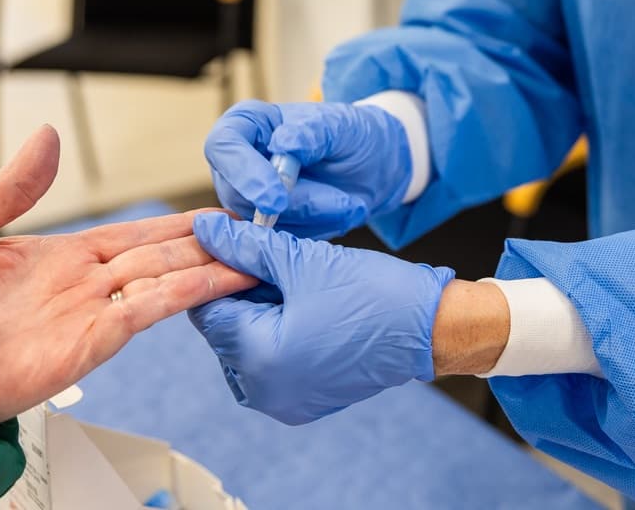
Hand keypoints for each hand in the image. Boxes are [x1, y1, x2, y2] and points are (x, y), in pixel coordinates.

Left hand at [0, 125, 257, 421]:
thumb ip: (17, 184)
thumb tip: (49, 137)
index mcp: (58, 258)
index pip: (134, 235)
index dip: (174, 225)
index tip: (213, 214)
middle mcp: (81, 287)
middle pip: (161, 258)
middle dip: (206, 246)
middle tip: (252, 232)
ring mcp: (88, 316)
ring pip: (164, 283)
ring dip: (209, 270)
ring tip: (253, 256)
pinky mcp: (88, 344)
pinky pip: (146, 313)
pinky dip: (184, 296)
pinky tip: (216, 279)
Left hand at [190, 214, 454, 424]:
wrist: (428, 329)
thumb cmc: (373, 294)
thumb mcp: (302, 261)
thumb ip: (247, 246)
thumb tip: (205, 230)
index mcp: (260, 359)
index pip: (208, 311)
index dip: (219, 272)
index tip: (240, 248)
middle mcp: (265, 391)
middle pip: (225, 332)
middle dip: (239, 294)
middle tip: (268, 262)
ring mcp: (285, 403)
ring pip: (245, 349)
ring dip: (256, 315)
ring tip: (288, 284)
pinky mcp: (303, 403)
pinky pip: (270, 367)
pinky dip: (276, 337)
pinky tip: (301, 309)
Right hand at [206, 100, 412, 239]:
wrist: (372, 166)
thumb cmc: (351, 135)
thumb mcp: (341, 125)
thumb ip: (312, 131)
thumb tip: (283, 144)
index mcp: (246, 125)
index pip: (223, 148)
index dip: (245, 176)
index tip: (277, 199)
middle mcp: (237, 165)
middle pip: (240, 197)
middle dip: (295, 206)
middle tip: (343, 201)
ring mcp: (247, 199)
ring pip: (263, 226)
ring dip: (314, 219)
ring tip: (350, 204)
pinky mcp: (264, 229)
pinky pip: (282, 243)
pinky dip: (317, 232)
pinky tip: (341, 214)